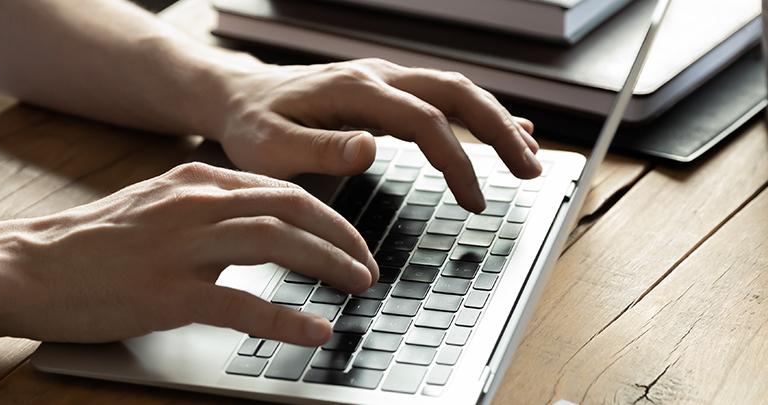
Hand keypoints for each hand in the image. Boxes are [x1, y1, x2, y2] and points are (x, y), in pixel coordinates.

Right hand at [0, 163, 378, 345]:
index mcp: (193, 183)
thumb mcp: (151, 208)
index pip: (279, 189)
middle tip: (366, 265)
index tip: (348, 239)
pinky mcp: (169, 293)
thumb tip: (252, 226)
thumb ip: (201, 211)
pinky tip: (315, 331)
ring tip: (356, 286)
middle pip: (292, 209)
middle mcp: (194, 206)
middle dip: (341, 236)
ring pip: (278, 244)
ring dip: (328, 265)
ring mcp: (182, 248)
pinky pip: (244, 305)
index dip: (326, 214)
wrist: (26, 265)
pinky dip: (287, 318)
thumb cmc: (85, 245)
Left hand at [209, 58, 541, 211]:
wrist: (236, 96)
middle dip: (499, 131)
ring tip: (529, 159)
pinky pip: (441, 97)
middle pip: (456, 93)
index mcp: (353, 90)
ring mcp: (383, 79)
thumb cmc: (250, 127)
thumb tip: (369, 148)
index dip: (456, 160)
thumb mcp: (271, 148)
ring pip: (455, 90)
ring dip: (496, 121)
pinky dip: (477, 114)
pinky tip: (508, 129)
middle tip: (531, 172)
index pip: (424, 120)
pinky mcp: (384, 90)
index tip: (475, 200)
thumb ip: (320, 150)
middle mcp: (376, 75)